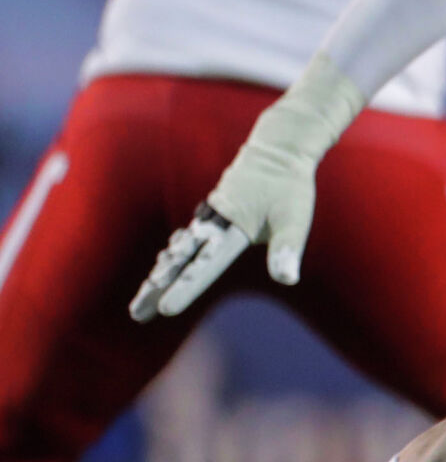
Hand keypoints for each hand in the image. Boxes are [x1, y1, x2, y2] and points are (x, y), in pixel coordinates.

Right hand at [129, 63, 359, 319]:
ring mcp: (209, 215)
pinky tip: (164, 267)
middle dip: (155, 288)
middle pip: (179, 261)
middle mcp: (213, 222)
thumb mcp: (295, 218)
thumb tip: (288, 279)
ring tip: (141, 300)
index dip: (185, 289)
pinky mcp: (212, 210)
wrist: (279, 147)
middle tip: (134, 314)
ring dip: (160, 274)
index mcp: (231, 228)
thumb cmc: (290, 186)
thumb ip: (286, 249)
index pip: (205, 266)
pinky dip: (173, 255)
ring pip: (179, 249)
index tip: (165, 310)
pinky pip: (187, 237)